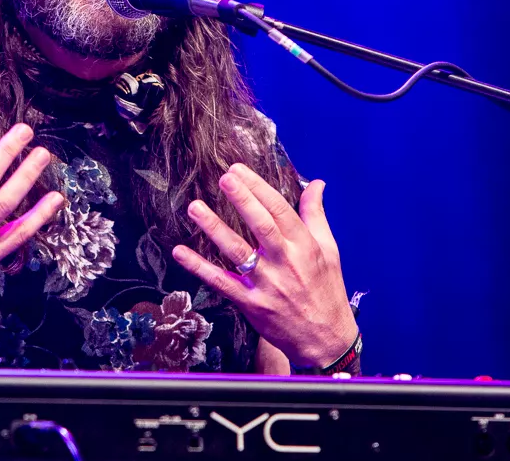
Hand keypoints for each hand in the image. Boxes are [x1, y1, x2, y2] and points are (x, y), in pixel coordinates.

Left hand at [172, 164, 356, 367]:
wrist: (325, 340)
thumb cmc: (326, 291)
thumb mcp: (329, 250)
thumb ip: (316, 216)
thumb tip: (316, 184)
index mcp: (304, 246)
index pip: (280, 210)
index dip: (258, 188)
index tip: (239, 170)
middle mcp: (285, 262)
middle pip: (261, 225)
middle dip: (242, 199)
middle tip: (223, 178)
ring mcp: (267, 284)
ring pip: (237, 251)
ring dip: (215, 228)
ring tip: (195, 207)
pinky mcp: (250, 303)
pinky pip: (221, 282)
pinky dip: (199, 267)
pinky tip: (180, 252)